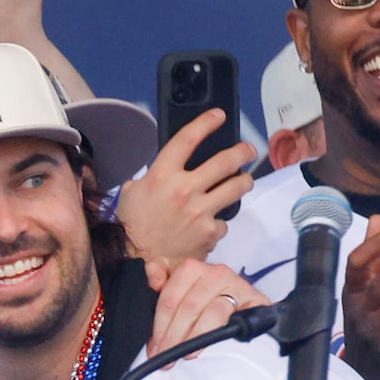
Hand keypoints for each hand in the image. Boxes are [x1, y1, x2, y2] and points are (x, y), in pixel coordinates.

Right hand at [114, 111, 254, 261]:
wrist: (135, 264)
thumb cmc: (131, 226)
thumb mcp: (131, 194)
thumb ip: (151, 178)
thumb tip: (166, 168)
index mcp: (161, 176)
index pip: (187, 140)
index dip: (205, 123)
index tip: (219, 116)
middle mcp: (184, 190)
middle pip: (226, 161)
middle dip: (243, 152)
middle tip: (248, 150)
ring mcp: (200, 211)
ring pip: (237, 186)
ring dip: (244, 181)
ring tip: (243, 180)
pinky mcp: (210, 232)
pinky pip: (225, 220)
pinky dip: (220, 221)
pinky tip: (212, 224)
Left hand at [143, 256, 270, 356]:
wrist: (236, 299)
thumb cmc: (200, 296)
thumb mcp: (174, 282)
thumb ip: (158, 271)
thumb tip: (154, 282)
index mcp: (193, 267)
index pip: (170, 299)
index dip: (159, 326)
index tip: (154, 347)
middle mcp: (216, 272)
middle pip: (189, 308)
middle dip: (174, 336)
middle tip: (166, 357)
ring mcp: (237, 285)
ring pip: (212, 313)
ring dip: (196, 338)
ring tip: (186, 355)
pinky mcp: (255, 300)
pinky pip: (236, 319)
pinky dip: (223, 333)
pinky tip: (211, 345)